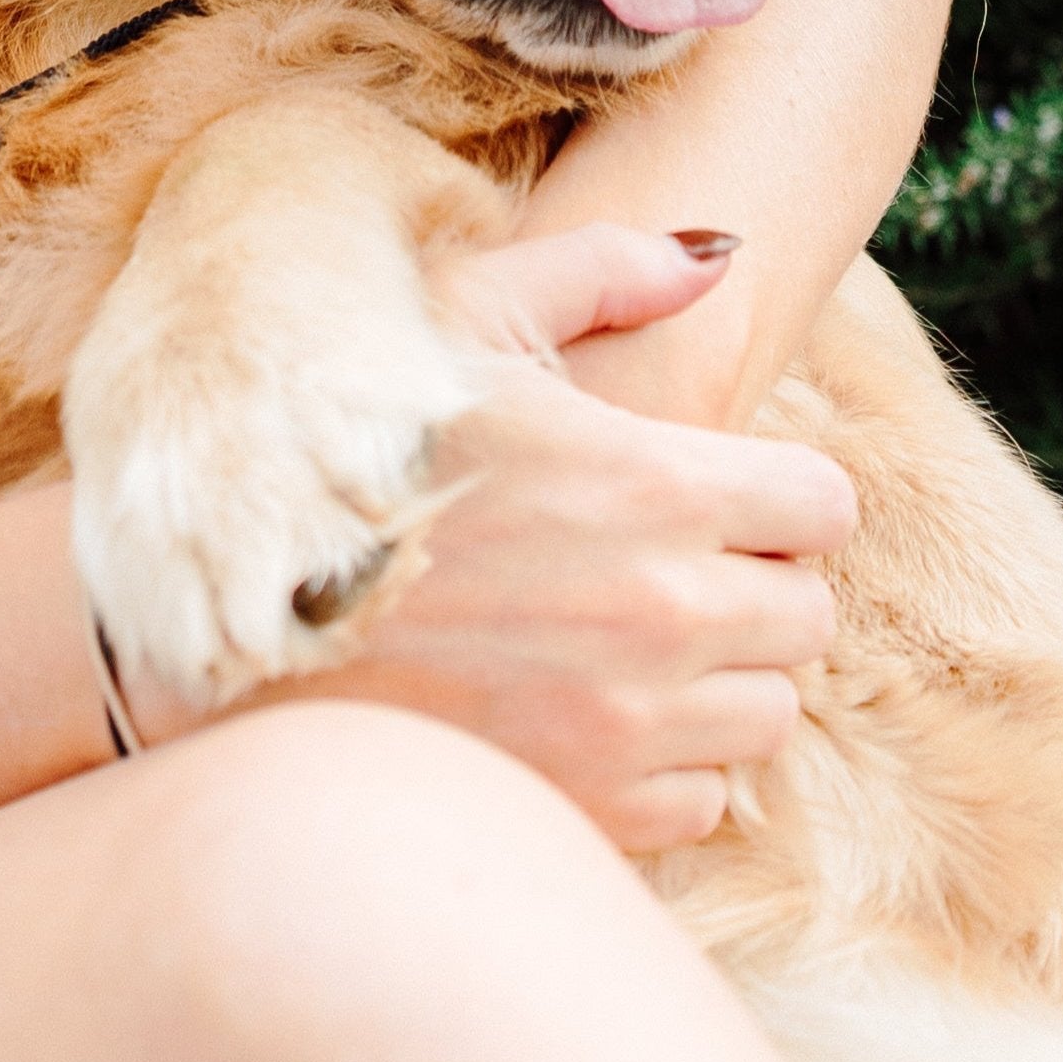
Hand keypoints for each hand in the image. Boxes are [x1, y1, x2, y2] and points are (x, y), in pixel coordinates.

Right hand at [198, 224, 853, 853]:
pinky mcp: (595, 810)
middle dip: (752, 580)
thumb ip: (604, 270)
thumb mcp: (462, 315)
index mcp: (652, 482)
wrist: (239, 618)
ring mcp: (631, 723)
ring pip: (769, 712)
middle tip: (661, 557)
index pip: (823, 504)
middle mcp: (664, 610)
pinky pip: (703, 798)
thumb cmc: (351, 447)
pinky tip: (583, 705)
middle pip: (808, 614)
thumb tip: (722, 251)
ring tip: (619, 632)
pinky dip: (664, 760)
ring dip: (716, 675)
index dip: (777, 488)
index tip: (714, 484)